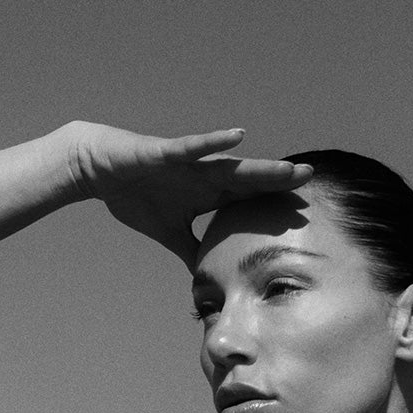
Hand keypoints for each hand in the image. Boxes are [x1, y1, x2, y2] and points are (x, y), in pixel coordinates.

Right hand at [62, 121, 311, 268]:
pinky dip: (215, 142)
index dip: (274, 206)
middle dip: (280, 183)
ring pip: (231, 166)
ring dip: (260, 168)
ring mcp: (190, 164)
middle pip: (250, 181)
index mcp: (207, 194)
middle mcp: (205, 176)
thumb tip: (206, 276)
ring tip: (289, 170)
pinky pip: (194, 147)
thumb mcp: (168, 233)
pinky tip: (238, 136)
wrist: (99, 170)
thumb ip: (190, 250)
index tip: (304, 216)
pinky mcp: (167, 153)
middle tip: (312, 183)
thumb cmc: (134, 195)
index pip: (249, 201)